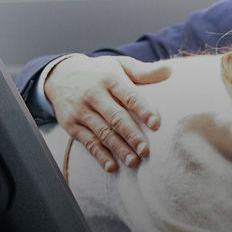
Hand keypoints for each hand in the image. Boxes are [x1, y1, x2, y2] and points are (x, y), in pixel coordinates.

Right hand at [44, 54, 170, 170]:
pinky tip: (112, 166)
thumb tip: (170, 70)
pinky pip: (87, 142)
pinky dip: (99, 155)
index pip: (129, 95)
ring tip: (134, 162)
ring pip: (102, 132)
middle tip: (146, 150)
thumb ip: (144, 72)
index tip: (156, 123)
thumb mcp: (120, 65)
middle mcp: (93, 94)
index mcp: (109, 78)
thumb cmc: (100, 72)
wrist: (61, 74)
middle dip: (131, 135)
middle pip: (115, 117)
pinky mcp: (71, 124)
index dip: (143, 109)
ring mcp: (80, 110)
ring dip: (118, 149)